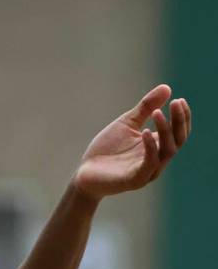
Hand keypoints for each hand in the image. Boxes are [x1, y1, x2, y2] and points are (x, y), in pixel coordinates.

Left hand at [73, 84, 191, 200]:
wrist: (85, 173)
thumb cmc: (107, 149)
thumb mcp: (127, 123)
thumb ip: (145, 108)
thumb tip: (166, 88)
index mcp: (157, 147)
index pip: (179, 133)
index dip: (182, 117)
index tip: (179, 100)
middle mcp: (157, 160)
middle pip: (177, 141)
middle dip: (178, 121)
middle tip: (176, 103)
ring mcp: (148, 171)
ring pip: (167, 151)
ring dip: (164, 130)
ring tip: (157, 112)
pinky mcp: (135, 180)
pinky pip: (149, 164)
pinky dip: (150, 147)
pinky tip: (145, 131)